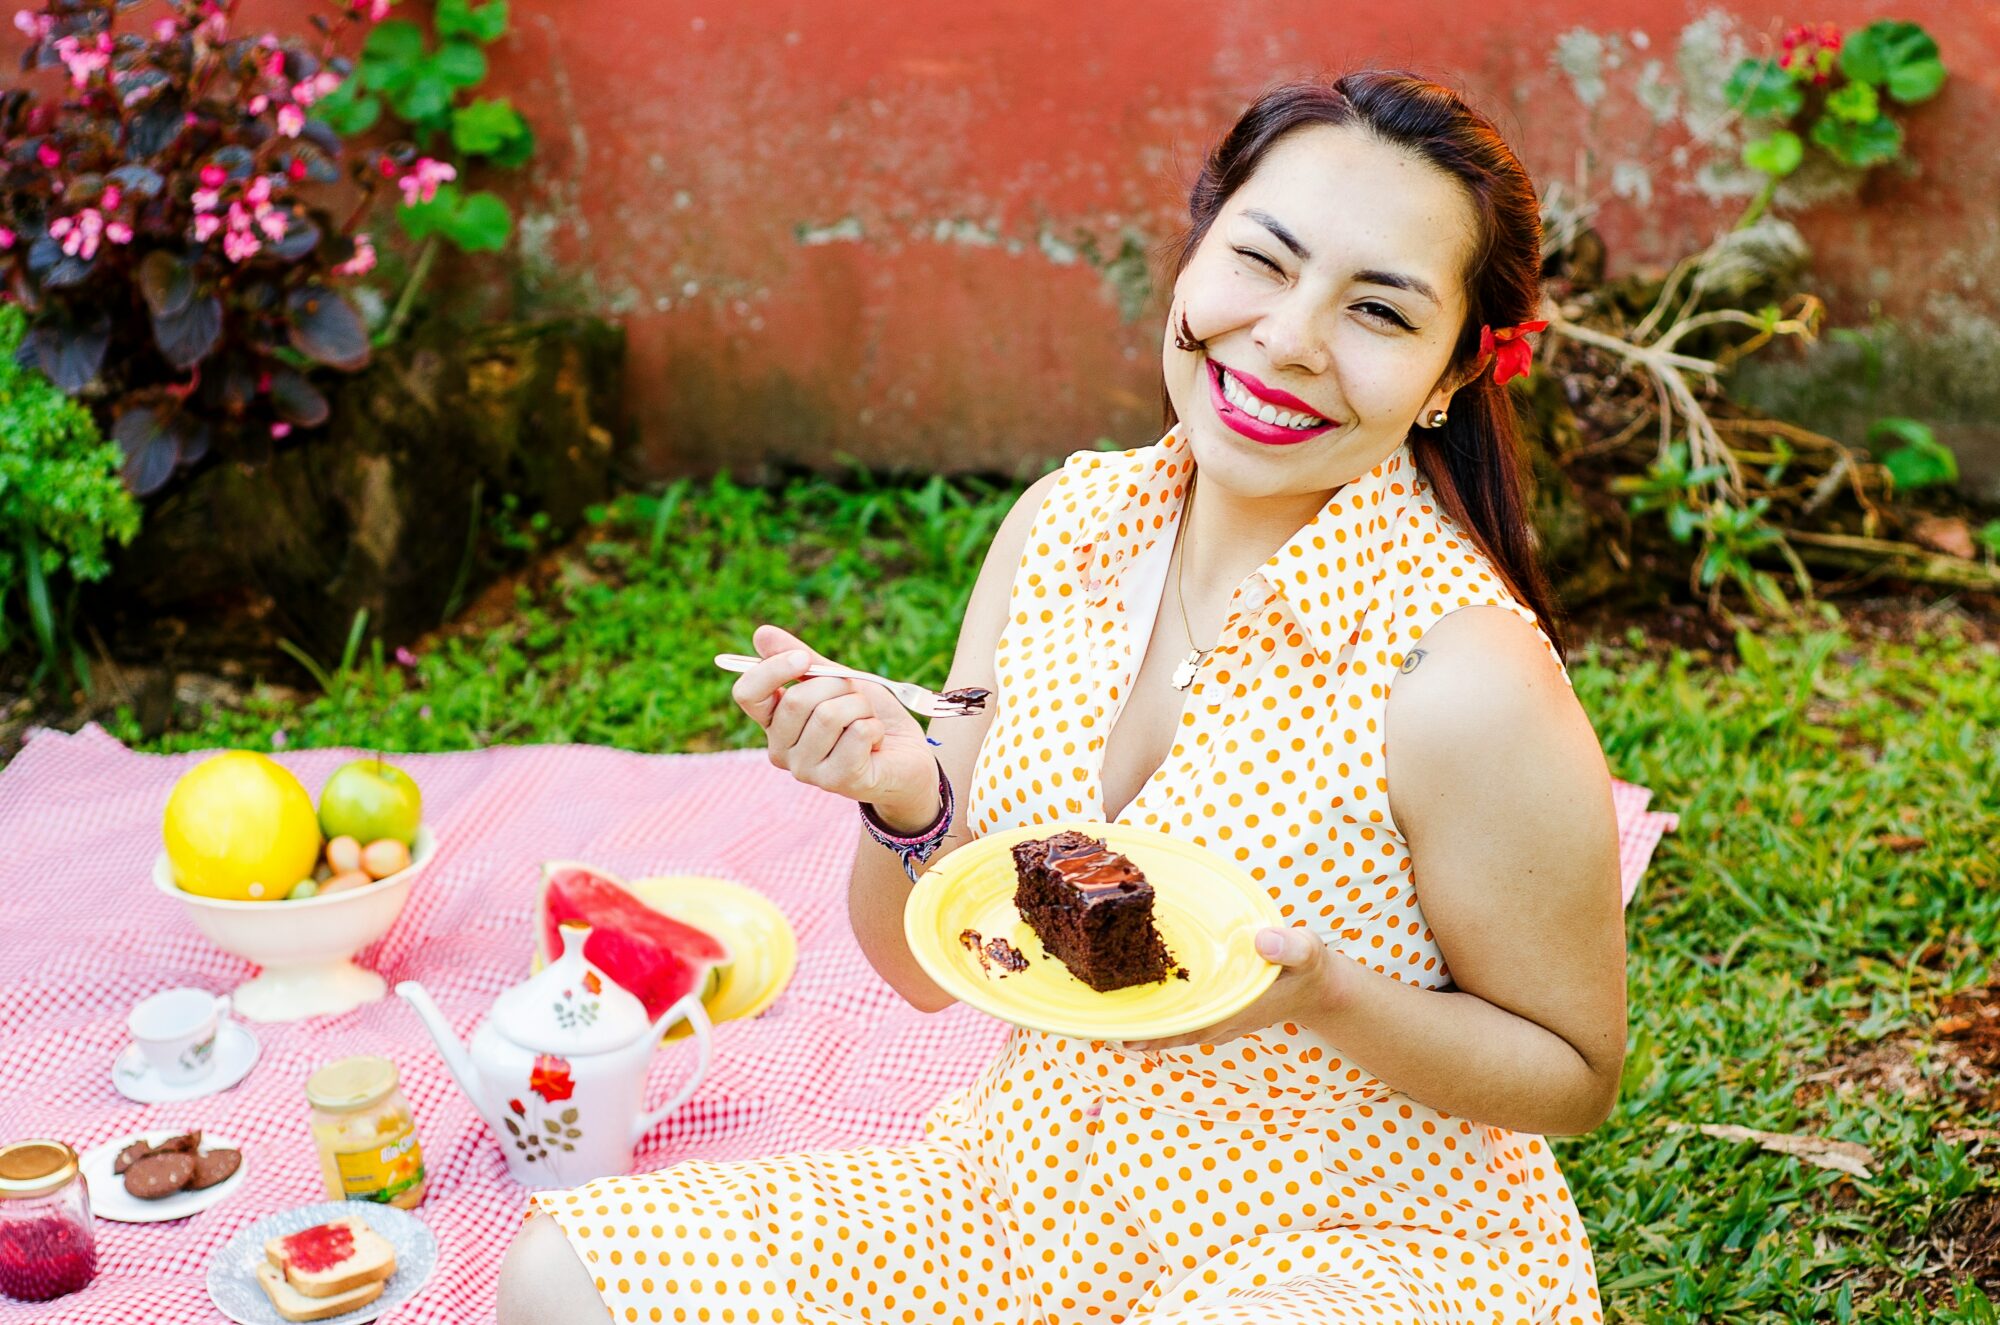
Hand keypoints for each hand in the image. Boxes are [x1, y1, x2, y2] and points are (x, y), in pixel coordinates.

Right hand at [728, 624, 938, 821]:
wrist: (907, 754)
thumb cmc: (867, 715)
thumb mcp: (836, 681)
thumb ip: (803, 661)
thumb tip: (762, 634)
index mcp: (775, 723)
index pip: (748, 694)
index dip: (772, 669)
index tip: (804, 657)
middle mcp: (782, 750)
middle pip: (796, 700)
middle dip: (836, 686)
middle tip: (855, 698)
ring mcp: (807, 770)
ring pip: (829, 715)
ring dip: (860, 707)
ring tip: (867, 721)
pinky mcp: (838, 781)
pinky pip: (857, 733)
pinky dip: (875, 727)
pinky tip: (876, 742)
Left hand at [1116, 926, 1343, 1052]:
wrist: (1319, 988)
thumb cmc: (1308, 968)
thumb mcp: (1307, 951)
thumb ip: (1290, 946)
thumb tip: (1261, 940)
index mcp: (1237, 1007)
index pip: (1192, 1024)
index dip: (1158, 1031)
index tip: (1125, 1037)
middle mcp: (1223, 1019)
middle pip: (1176, 1032)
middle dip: (1141, 1035)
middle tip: (1102, 1034)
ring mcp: (1221, 1019)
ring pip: (1178, 1029)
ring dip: (1149, 1031)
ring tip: (1111, 1029)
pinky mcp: (1220, 1012)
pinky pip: (1187, 1020)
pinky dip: (1165, 1021)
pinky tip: (1145, 1014)